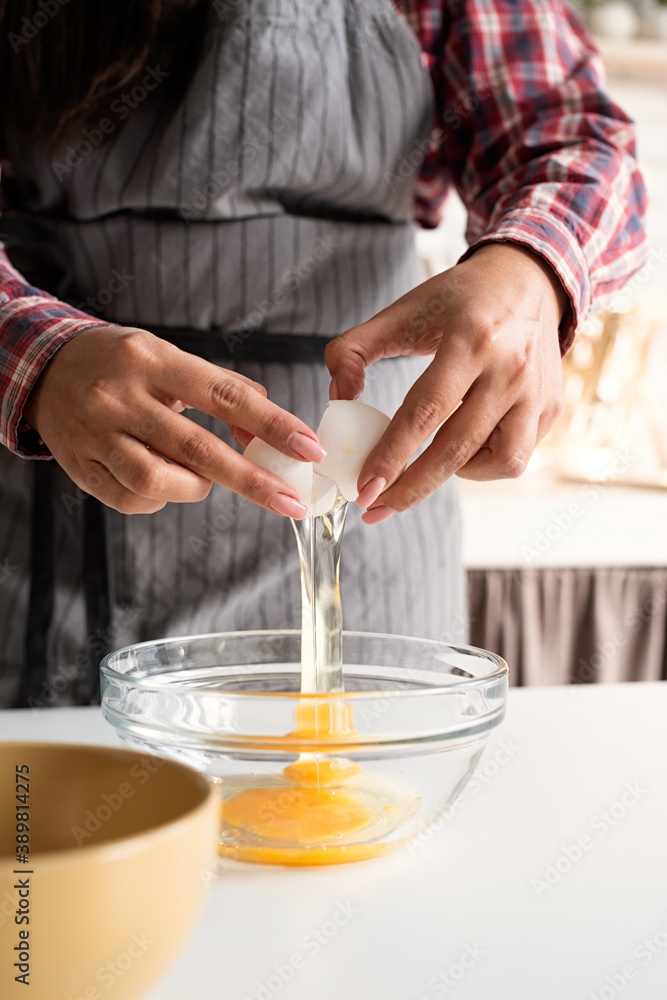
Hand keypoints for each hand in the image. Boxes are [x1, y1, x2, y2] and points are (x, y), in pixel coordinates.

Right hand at [24, 327, 324, 515]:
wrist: (44, 369)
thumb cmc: (121, 365)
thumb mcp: (168, 357)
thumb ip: (220, 387)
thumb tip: (268, 424)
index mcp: (153, 361)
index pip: (224, 395)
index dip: (271, 424)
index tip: (308, 448)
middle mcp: (122, 396)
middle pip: (198, 448)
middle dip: (252, 480)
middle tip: (291, 501)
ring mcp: (96, 434)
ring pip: (159, 480)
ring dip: (196, 487)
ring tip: (201, 477)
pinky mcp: (80, 466)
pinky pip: (132, 499)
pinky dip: (160, 499)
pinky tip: (164, 481)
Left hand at [325, 243, 566, 522]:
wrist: (530, 281)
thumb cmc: (460, 300)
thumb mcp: (403, 310)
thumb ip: (355, 349)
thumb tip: (338, 398)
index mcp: (470, 339)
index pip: (425, 411)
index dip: (392, 455)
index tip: (364, 488)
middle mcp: (510, 369)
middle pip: (456, 449)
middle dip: (410, 488)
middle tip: (375, 508)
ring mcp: (537, 392)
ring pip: (496, 463)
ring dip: (453, 475)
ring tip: (427, 463)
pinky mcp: (551, 408)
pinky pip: (515, 458)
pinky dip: (483, 465)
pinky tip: (463, 448)